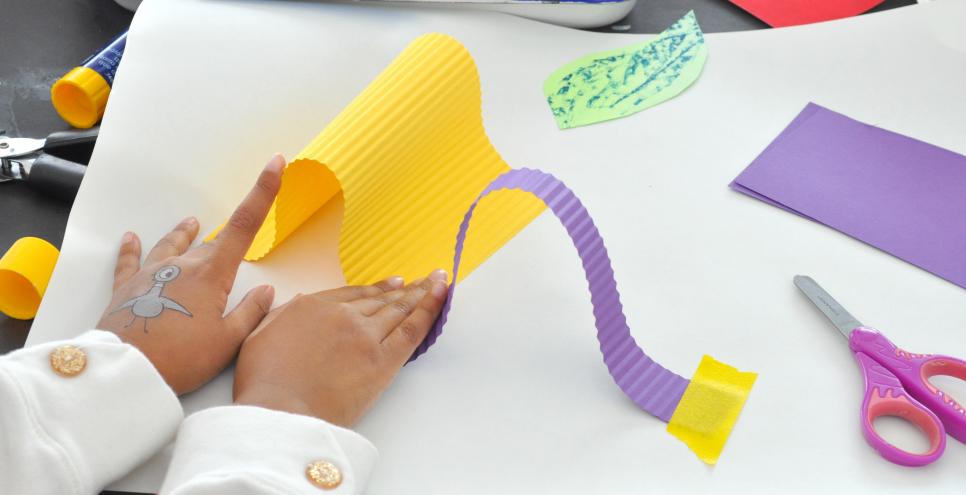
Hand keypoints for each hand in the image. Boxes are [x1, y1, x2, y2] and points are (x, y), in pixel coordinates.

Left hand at [97, 155, 284, 394]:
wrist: (127, 369)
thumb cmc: (182, 357)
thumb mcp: (227, 342)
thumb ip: (250, 313)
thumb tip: (266, 290)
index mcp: (212, 274)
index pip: (244, 225)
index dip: (262, 192)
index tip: (275, 164)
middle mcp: (183, 265)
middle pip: (210, 245)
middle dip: (224, 244)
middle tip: (235, 252)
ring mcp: (152, 274)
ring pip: (172, 246)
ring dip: (183, 235)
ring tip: (190, 223)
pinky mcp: (126, 289)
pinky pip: (130, 262)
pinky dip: (131, 249)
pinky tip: (130, 237)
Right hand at [233, 270, 448, 425]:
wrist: (279, 412)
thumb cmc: (262, 384)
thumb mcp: (257, 336)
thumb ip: (277, 315)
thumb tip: (295, 304)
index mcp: (311, 307)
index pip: (350, 294)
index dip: (374, 289)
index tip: (391, 284)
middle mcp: (341, 315)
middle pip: (378, 300)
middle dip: (402, 289)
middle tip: (422, 279)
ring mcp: (364, 335)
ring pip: (398, 309)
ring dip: (420, 293)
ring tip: (437, 281)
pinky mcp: (382, 359)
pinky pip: (413, 328)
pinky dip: (430, 307)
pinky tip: (441, 293)